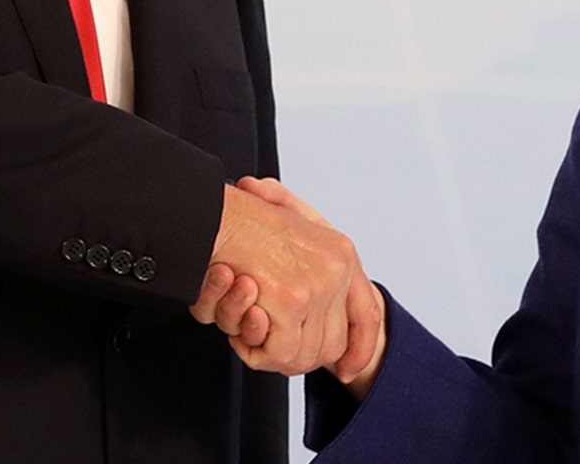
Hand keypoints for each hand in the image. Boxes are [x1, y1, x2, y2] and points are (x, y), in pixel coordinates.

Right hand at [199, 178, 361, 374]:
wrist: (212, 208)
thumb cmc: (239, 217)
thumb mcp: (287, 223)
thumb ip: (304, 256)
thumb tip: (311, 286)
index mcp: (341, 254)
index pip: (367, 315)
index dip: (359, 349)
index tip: (346, 370)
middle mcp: (336, 270)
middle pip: (331, 346)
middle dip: (297, 358)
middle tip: (263, 348)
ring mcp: (316, 286)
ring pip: (303, 355)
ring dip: (270, 354)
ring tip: (242, 332)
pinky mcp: (290, 300)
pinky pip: (277, 353)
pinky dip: (253, 351)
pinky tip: (236, 332)